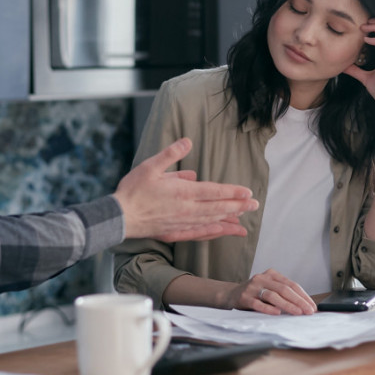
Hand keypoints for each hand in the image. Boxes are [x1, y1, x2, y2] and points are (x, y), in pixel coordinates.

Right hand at [113, 138, 258, 242]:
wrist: (119, 217)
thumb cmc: (133, 190)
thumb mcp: (150, 166)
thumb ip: (171, 154)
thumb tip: (188, 141)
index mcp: (182, 192)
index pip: (214, 191)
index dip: (232, 192)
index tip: (248, 192)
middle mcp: (186, 209)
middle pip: (218, 208)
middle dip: (238, 206)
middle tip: (255, 205)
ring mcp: (181, 223)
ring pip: (211, 222)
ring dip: (229, 220)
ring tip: (243, 220)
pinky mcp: (175, 232)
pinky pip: (199, 234)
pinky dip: (213, 233)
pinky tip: (221, 232)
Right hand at [229, 269, 315, 315]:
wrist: (231, 294)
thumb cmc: (255, 294)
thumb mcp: (270, 288)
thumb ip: (284, 294)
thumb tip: (305, 306)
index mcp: (271, 274)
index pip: (291, 284)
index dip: (303, 296)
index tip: (312, 306)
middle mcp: (262, 278)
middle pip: (284, 289)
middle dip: (298, 301)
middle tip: (308, 311)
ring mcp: (252, 287)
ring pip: (272, 296)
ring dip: (287, 305)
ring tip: (297, 312)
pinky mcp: (244, 297)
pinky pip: (258, 304)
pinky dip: (268, 308)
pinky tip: (277, 313)